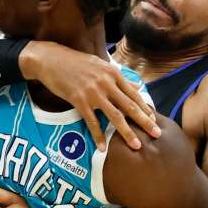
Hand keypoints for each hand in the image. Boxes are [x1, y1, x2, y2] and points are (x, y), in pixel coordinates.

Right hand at [21, 41, 158, 149]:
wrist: (51, 60)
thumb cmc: (75, 62)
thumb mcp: (100, 65)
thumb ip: (118, 77)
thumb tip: (137, 86)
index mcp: (113, 73)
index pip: (134, 94)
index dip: (145, 108)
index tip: (154, 119)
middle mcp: (106, 83)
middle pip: (130, 106)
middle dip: (145, 121)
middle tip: (156, 133)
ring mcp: (93, 93)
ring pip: (115, 116)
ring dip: (127, 132)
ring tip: (136, 145)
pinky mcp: (79, 101)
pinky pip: (92, 122)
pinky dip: (98, 136)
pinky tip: (103, 147)